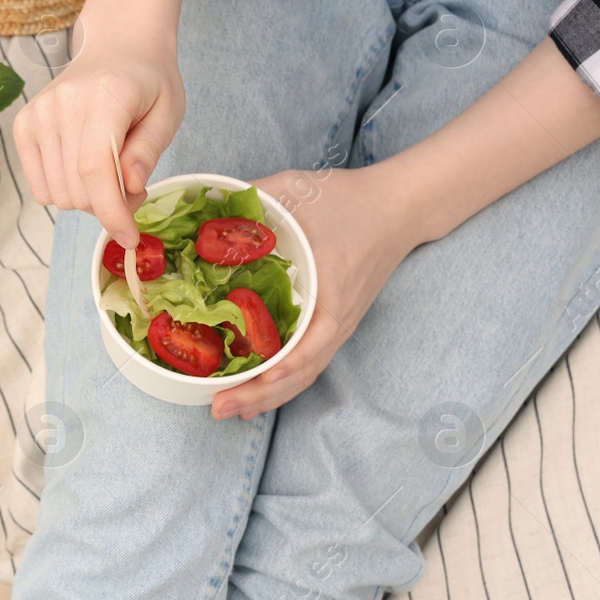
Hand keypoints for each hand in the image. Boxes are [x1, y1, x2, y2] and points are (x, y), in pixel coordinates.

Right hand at [14, 12, 184, 246]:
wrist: (117, 45)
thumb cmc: (148, 81)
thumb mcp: (168, 112)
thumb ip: (148, 151)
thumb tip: (129, 189)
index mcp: (104, 95)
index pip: (95, 167)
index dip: (111, 210)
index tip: (129, 236)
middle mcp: (62, 103)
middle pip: (77, 188)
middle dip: (108, 204)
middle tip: (132, 185)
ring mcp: (37, 113)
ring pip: (58, 195)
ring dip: (87, 199)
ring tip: (110, 173)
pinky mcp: (23, 126)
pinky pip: (40, 187)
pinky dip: (65, 190)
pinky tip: (83, 168)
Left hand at [210, 165, 419, 419]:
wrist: (398, 206)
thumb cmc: (347, 199)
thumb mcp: (296, 189)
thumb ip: (251, 197)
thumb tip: (201, 202)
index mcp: (330, 289)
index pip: (314, 339)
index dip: (286, 365)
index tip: (256, 380)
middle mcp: (337, 317)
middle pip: (302, 370)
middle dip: (260, 394)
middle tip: (218, 408)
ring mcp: (338, 324)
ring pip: (304, 374)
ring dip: (267, 396)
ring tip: (228, 410)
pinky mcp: (334, 324)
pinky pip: (308, 362)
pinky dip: (282, 382)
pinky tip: (255, 392)